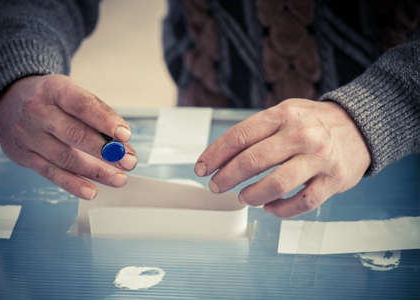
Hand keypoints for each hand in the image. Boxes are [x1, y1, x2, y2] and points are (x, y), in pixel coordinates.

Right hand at [0, 75, 136, 199]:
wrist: (9, 102)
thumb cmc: (50, 99)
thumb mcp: (71, 93)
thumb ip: (98, 116)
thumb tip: (123, 144)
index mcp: (53, 90)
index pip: (82, 105)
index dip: (105, 121)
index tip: (125, 135)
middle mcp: (37, 111)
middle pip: (74, 134)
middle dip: (105, 151)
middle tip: (128, 161)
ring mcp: (28, 135)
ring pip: (65, 157)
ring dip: (96, 172)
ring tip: (118, 178)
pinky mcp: (24, 156)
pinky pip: (51, 173)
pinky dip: (73, 184)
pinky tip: (91, 191)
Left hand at [195, 99, 370, 217]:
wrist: (360, 126)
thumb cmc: (313, 122)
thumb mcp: (285, 113)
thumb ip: (256, 131)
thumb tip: (221, 157)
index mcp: (283, 115)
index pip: (240, 136)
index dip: (215, 155)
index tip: (202, 168)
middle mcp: (301, 134)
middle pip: (252, 160)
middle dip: (226, 177)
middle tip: (216, 186)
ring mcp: (319, 158)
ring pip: (276, 184)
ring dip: (252, 195)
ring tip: (243, 197)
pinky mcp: (334, 180)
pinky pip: (302, 202)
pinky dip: (280, 210)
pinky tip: (270, 208)